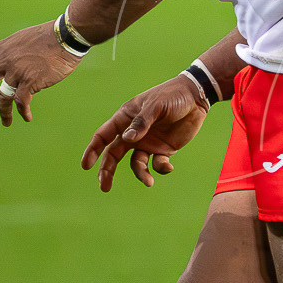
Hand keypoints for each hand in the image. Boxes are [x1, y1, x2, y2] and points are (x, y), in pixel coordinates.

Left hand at [0, 22, 79, 125]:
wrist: (66, 36)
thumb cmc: (51, 35)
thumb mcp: (24, 38)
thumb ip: (14, 50)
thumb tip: (14, 61)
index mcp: (3, 47)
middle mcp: (6, 60)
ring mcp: (17, 71)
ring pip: (2, 97)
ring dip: (3, 112)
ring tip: (6, 122)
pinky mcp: (31, 81)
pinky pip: (21, 102)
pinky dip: (23, 112)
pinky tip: (27, 117)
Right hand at [81, 74, 210, 190]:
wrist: (196, 97)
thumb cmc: (172, 96)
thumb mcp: (156, 106)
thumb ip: (142, 122)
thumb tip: (127, 139)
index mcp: (125, 119)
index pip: (103, 136)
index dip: (93, 150)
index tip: (86, 166)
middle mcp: (133, 133)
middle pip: (113, 154)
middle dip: (107, 171)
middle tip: (104, 187)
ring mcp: (147, 142)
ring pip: (136, 164)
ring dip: (140, 174)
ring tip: (148, 181)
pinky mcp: (163, 149)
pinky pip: (156, 164)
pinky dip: (160, 168)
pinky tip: (168, 167)